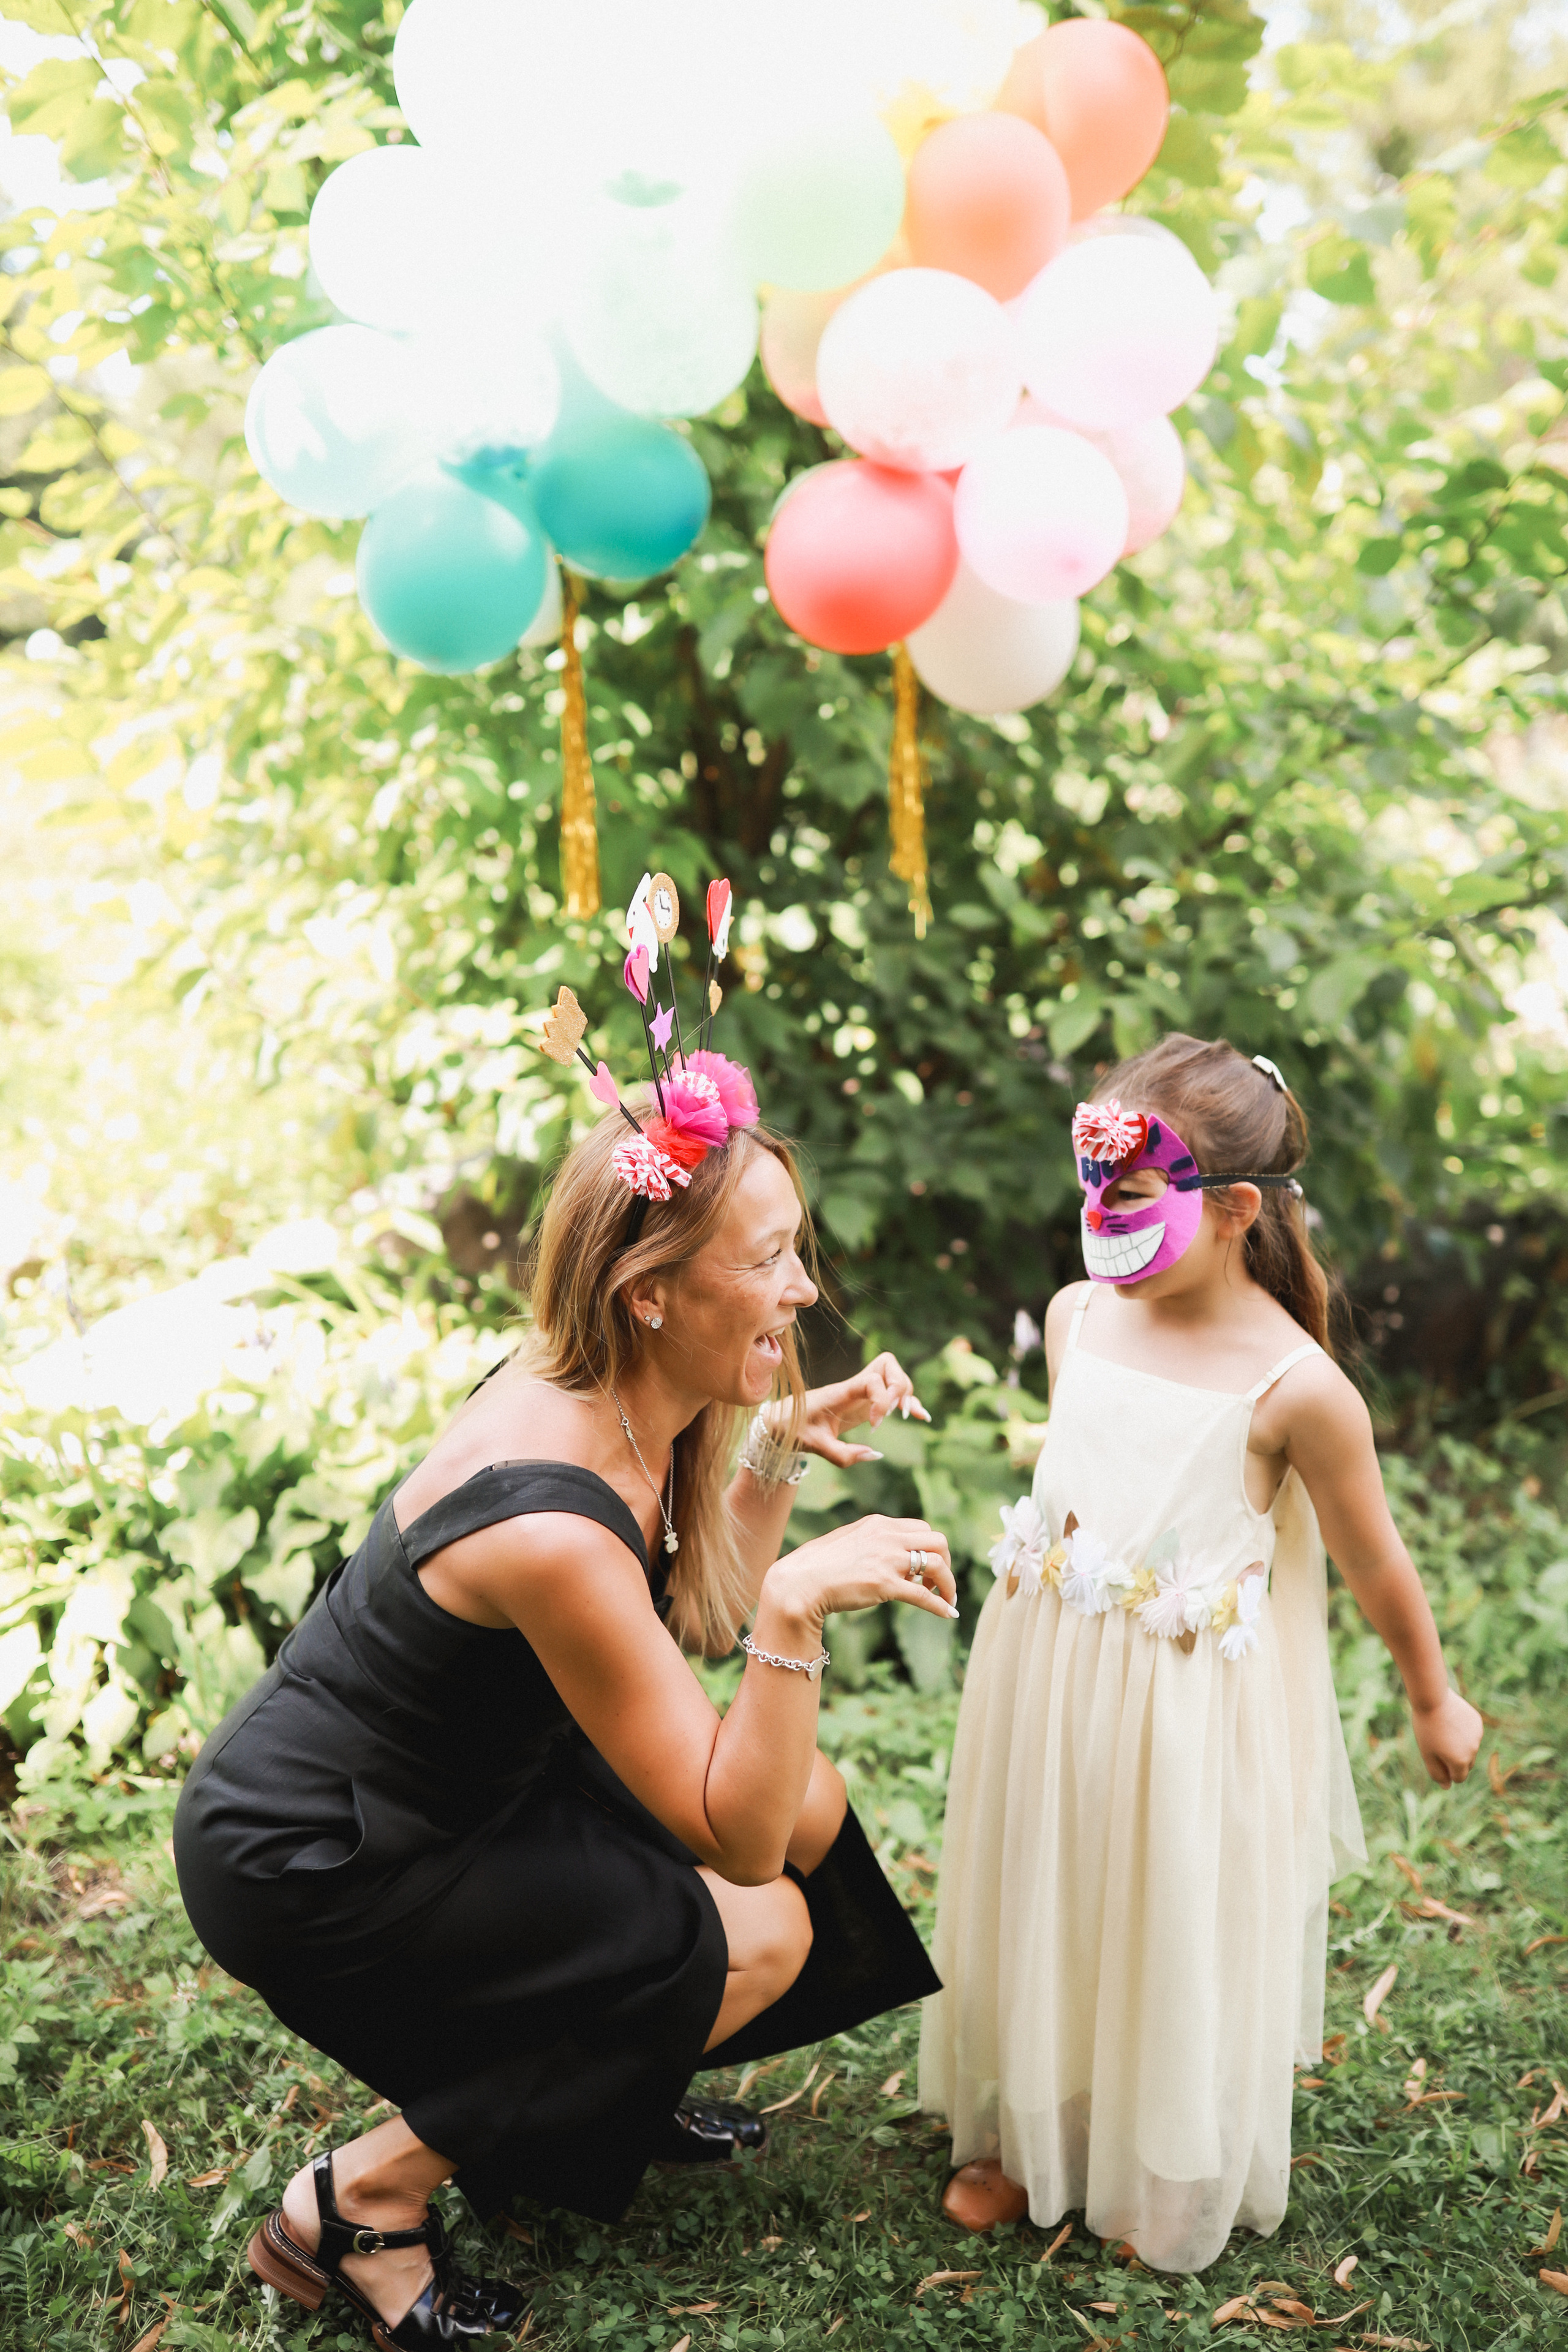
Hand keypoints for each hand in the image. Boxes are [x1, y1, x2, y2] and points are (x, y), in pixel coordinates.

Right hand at [760, 1515, 957, 1632]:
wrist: (799, 1582)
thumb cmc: (818, 1566)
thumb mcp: (849, 1542)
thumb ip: (873, 1545)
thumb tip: (892, 1560)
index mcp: (878, 1524)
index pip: (921, 1527)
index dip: (929, 1548)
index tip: (926, 1568)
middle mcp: (887, 1536)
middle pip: (937, 1540)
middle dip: (945, 1561)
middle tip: (940, 1582)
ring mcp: (887, 1559)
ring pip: (937, 1563)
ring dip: (948, 1583)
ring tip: (946, 1598)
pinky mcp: (885, 1584)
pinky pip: (924, 1595)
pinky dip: (941, 1605)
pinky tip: (949, 1614)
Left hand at [786, 1353, 930, 1467]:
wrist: (783, 1421)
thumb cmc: (796, 1430)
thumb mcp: (816, 1446)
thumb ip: (843, 1455)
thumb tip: (876, 1454)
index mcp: (841, 1392)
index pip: (871, 1379)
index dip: (881, 1400)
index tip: (874, 1425)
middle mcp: (854, 1387)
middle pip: (888, 1366)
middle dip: (899, 1387)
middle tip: (896, 1414)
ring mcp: (862, 1393)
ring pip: (894, 1376)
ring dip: (906, 1393)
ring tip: (911, 1416)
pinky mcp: (866, 1403)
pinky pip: (892, 1394)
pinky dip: (908, 1402)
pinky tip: (922, 1416)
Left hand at [1411, 1688, 1482, 1787]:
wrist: (1433, 1699)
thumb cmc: (1426, 1728)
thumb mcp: (1427, 1753)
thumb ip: (1437, 1773)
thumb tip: (1447, 1786)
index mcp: (1460, 1761)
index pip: (1459, 1778)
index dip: (1447, 1771)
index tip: (1436, 1759)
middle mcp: (1473, 1751)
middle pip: (1466, 1765)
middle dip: (1454, 1760)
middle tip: (1438, 1744)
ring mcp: (1477, 1736)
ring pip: (1469, 1749)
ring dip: (1459, 1745)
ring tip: (1444, 1730)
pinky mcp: (1478, 1723)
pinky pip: (1472, 1734)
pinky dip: (1463, 1732)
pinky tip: (1451, 1721)